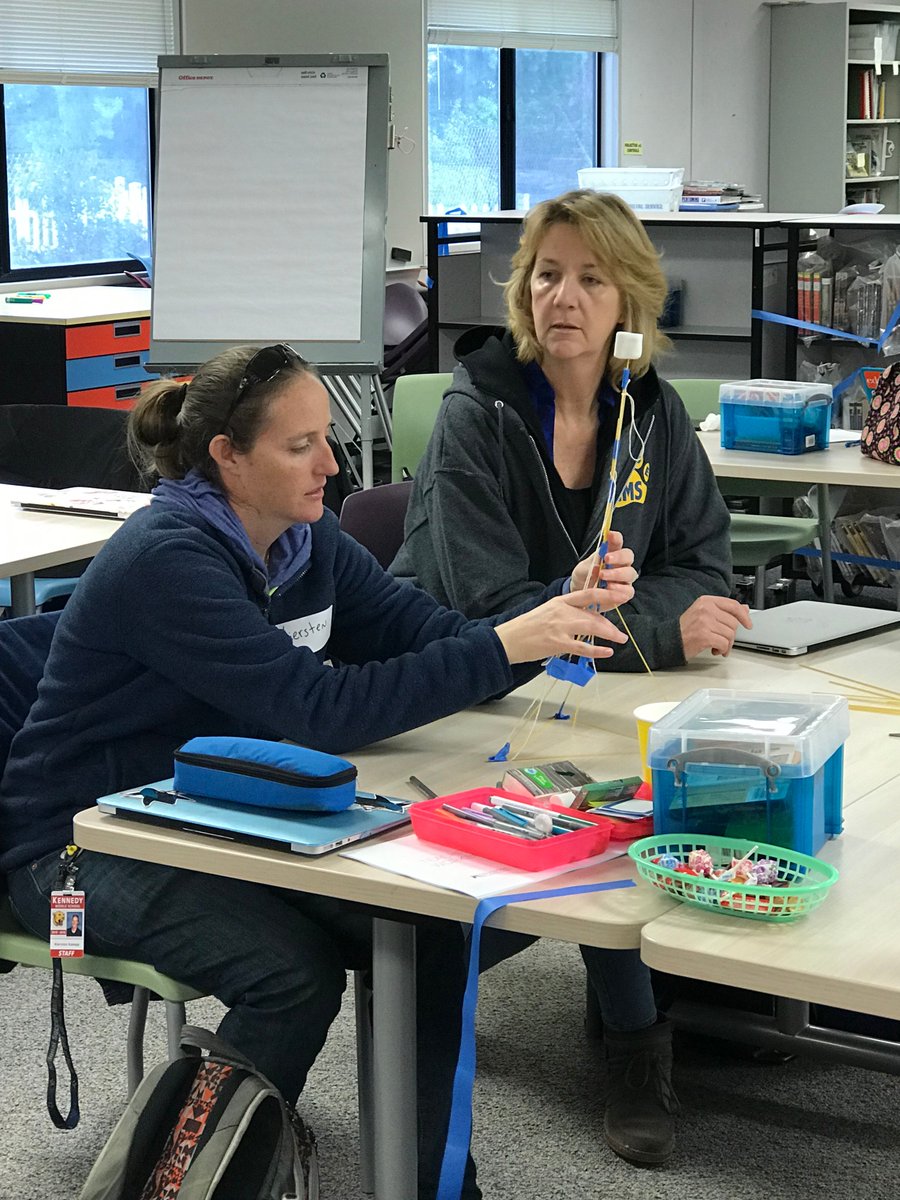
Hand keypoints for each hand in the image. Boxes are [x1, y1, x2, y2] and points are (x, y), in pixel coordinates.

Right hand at [495, 589, 628, 665]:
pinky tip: (607, 652)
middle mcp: (562, 611)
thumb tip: (587, 617)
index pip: (589, 593)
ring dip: (610, 634)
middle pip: (594, 614)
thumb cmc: (527, 627)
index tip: (622, 595)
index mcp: (561, 601)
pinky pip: (583, 647)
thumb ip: (567, 611)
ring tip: (620, 639)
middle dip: (611, 623)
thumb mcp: (548, 611)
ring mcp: (560, 627)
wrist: (509, 639)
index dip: (608, 594)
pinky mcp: (558, 643)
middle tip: (621, 631)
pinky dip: (597, 650)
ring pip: (592, 628)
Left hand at [569, 531, 636, 611]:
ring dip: (617, 574)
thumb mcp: (583, 569)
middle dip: (619, 556)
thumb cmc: (585, 577)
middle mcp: (621, 564)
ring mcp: (625, 579)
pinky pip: (628, 591)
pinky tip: (609, 588)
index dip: (616, 538)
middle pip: (628, 556)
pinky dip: (620, 589)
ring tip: (603, 576)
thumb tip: (597, 566)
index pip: (617, 542)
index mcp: (611, 553)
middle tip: (606, 559)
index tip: (610, 534)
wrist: (581, 592)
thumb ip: (591, 566)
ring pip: (630, 573)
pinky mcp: (624, 593)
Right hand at [679, 595, 752, 658]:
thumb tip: (745, 609)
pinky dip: (722, 650)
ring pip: (730, 634)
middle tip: (723, 640)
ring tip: (717, 647)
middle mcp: (706, 609)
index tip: (748, 624)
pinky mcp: (704, 636)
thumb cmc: (686, 629)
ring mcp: (704, 622)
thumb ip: (724, 611)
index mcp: (706, 601)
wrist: (669, 641)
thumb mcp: (704, 614)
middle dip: (731, 635)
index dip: (744, 615)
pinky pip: (724, 643)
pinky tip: (715, 650)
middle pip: (733, 622)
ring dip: (727, 644)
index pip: (733, 605)